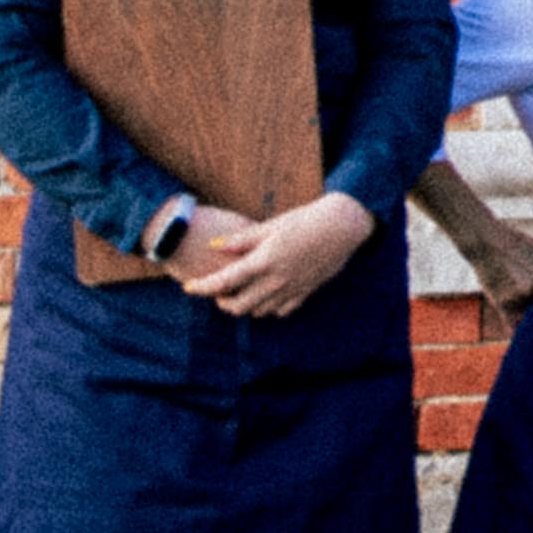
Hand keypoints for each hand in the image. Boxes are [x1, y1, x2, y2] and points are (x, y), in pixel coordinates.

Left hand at [178, 187, 377, 318]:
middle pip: (237, 307)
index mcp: (263, 261)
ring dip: (245, 305)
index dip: (202, 287)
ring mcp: (291, 290)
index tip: (189, 287)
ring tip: (243, 290)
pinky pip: (280, 311)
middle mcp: (275, 280)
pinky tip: (267, 293)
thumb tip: (214, 246)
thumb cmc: (305, 220)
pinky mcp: (305, 293)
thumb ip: (242, 240)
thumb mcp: (271, 225)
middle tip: (219, 291)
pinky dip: (268, 307)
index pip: (223, 282)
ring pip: (257, 312)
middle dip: (222, 302)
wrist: (343, 227)